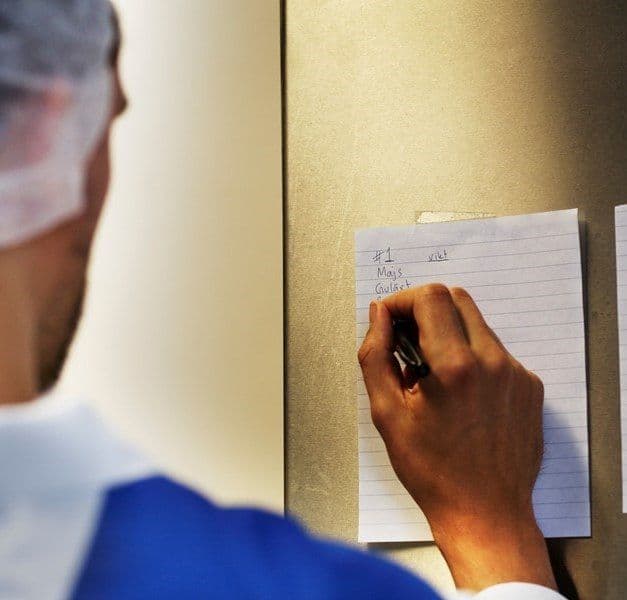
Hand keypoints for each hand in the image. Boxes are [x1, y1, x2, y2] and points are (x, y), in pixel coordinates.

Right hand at [358, 284, 555, 590]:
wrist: (485, 513)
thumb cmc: (431, 471)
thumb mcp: (386, 413)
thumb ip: (375, 354)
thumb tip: (378, 315)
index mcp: (455, 366)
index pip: (430, 297)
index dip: (402, 301)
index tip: (390, 320)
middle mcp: (493, 362)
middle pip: (456, 299)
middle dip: (425, 311)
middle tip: (407, 344)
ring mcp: (516, 373)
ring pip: (477, 323)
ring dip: (449, 333)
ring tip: (433, 374)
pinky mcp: (530, 386)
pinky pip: (496, 350)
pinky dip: (472, 356)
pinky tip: (460, 392)